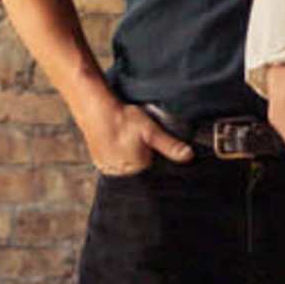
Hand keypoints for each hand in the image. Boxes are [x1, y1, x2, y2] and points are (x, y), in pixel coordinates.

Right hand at [77, 88, 192, 178]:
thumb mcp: (151, 130)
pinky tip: (116, 143)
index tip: (150, 142)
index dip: (154, 154)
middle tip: (135, 137)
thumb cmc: (123, 119)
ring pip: (126, 167)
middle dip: (142, 156)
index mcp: (139, 168)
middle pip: (140, 169)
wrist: (95, 110)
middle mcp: (123, 173)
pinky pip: (113, 164)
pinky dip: (116, 156)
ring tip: (125, 139)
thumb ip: (169, 145)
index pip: (153, 168)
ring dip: (128, 157)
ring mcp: (109, 169)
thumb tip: (189, 156)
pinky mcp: (99, 163)